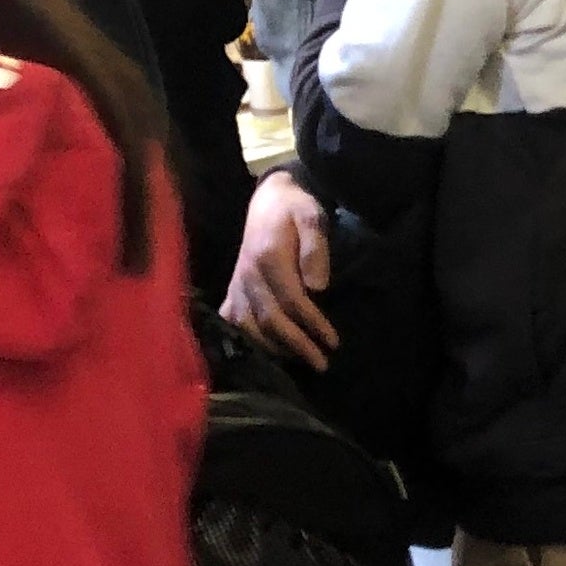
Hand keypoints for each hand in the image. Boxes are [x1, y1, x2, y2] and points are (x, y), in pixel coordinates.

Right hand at [221, 172, 337, 369]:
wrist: (268, 201)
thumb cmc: (295, 210)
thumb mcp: (312, 217)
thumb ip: (315, 248)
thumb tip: (318, 286)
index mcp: (268, 259)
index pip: (292, 301)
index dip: (313, 325)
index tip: (333, 342)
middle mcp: (247, 275)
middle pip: (271, 320)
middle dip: (297, 345)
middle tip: (321, 364)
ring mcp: (236, 283)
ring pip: (249, 326)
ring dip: (273, 348)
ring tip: (299, 362)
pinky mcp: (231, 288)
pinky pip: (232, 320)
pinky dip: (246, 339)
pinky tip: (263, 353)